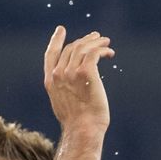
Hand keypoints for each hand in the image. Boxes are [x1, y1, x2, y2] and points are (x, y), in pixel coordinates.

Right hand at [44, 26, 112, 159]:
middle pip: (71, 49)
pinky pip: (94, 53)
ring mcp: (70, 72)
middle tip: (96, 37)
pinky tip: (109, 53)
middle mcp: (58, 74)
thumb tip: (72, 89)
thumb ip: (65, 92)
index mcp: (50, 81)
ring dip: (96, 43)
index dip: (55, 40)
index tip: (61, 30)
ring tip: (106, 42)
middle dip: (84, 41)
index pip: (50, 54)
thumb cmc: (78, 124)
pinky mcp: (85, 72)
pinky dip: (102, 50)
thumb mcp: (64, 105)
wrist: (83, 130)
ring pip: (83, 48)